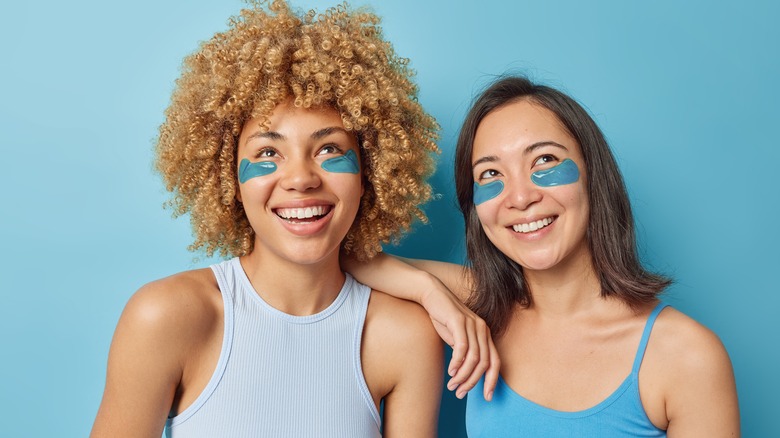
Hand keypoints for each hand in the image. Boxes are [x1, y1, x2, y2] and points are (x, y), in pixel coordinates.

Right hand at [419, 279, 499, 400]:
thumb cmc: (443, 318)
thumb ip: (465, 354)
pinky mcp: (459, 321)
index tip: (487, 397)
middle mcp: (483, 329)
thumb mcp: (457, 338)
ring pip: (474, 358)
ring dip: (463, 376)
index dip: (492, 380)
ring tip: (452, 385)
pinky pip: (462, 348)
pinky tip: (450, 371)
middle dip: (473, 382)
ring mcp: (472, 324)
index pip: (495, 361)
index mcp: (485, 334)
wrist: (432, 295)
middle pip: (485, 363)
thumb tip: (465, 374)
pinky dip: (457, 363)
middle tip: (460, 393)